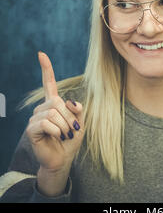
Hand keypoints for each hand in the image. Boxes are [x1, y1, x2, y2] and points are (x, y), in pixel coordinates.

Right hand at [26, 52, 84, 173]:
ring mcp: (35, 118)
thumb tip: (71, 102)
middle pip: (57, 102)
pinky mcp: (31, 129)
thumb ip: (78, 110)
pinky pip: (47, 123)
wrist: (63, 159)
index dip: (46, 68)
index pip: (48, 82)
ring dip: (64, 126)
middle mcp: (42, 108)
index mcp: (54, 103)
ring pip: (53, 113)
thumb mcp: (80, 122)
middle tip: (72, 130)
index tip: (41, 54)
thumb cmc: (71, 140)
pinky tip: (57, 137)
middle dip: (69, 117)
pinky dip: (57, 131)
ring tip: (64, 135)